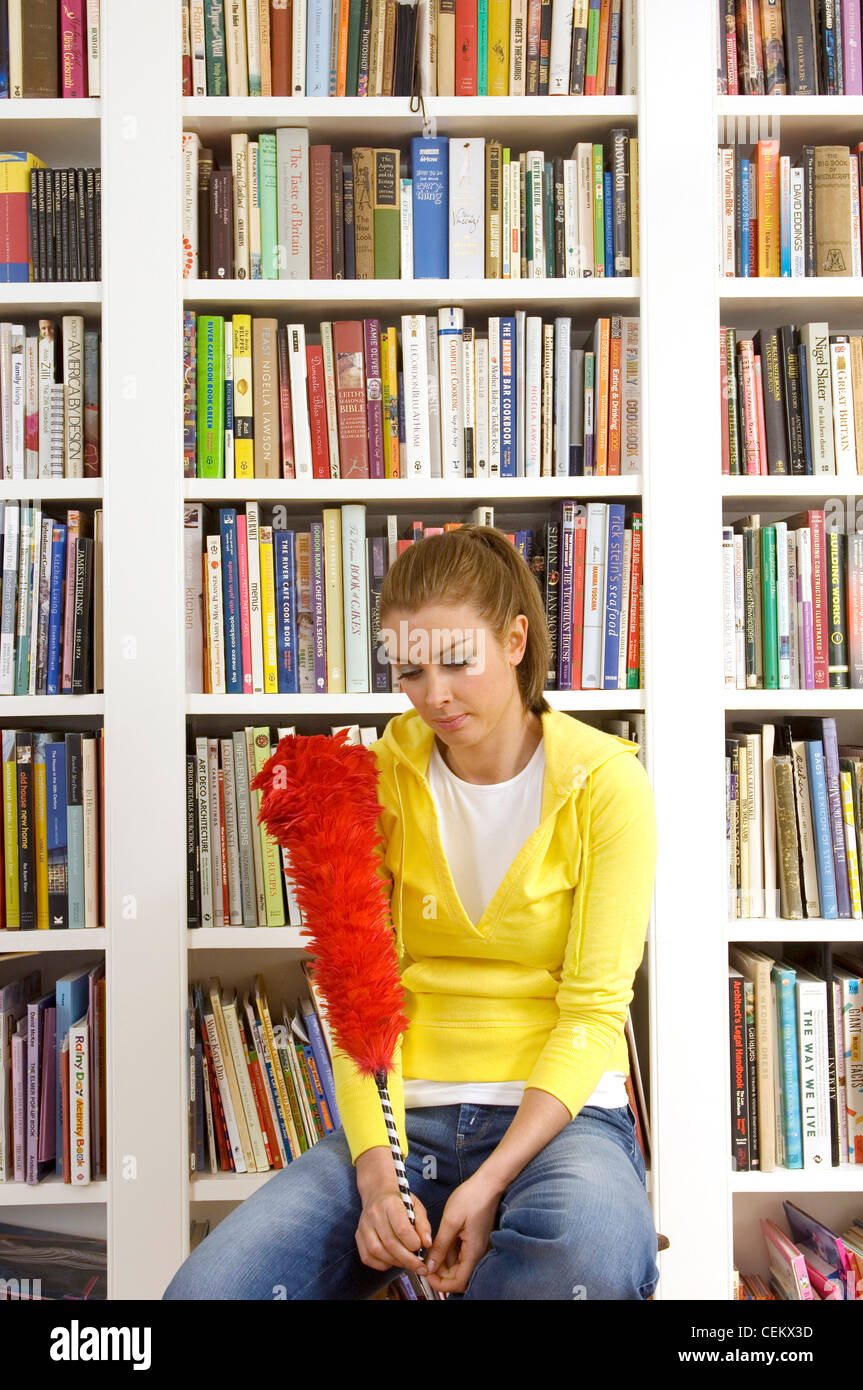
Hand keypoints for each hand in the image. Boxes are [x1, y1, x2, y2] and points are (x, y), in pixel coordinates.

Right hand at [354, 1147, 432, 1273]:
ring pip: (377, 1251)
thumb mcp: (416, 1206)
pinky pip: (368, 1257)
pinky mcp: (358, 1236)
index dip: (413, 1243)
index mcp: (390, 1203)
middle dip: (407, 1259)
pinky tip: (393, 1260)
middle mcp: (374, 1214)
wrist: (378, 1193)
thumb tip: (427, 1244)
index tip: (421, 1248)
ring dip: (395, 1262)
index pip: (401, 1228)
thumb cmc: (400, 1202)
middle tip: (419, 1266)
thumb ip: (423, 1225)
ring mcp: (363, 1225)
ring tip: (407, 1263)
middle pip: (390, 1243)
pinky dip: (382, 1264)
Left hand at [421, 1171, 501, 1295]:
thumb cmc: (472, 1197)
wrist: (488, 1182)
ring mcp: (477, 1246)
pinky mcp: (474, 1239)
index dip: (442, 1284)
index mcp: (474, 1251)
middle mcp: (478, 1252)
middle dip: (441, 1274)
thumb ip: (440, 1246)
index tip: (427, 1275)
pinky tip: (440, 1242)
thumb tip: (430, 1267)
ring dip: (444, 1263)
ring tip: (430, 1251)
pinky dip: (449, 1252)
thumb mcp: (451, 1221)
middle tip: (426, 1263)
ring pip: (459, 1265)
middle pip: (459, 1276)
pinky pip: (461, 1253)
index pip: (459, 1282)